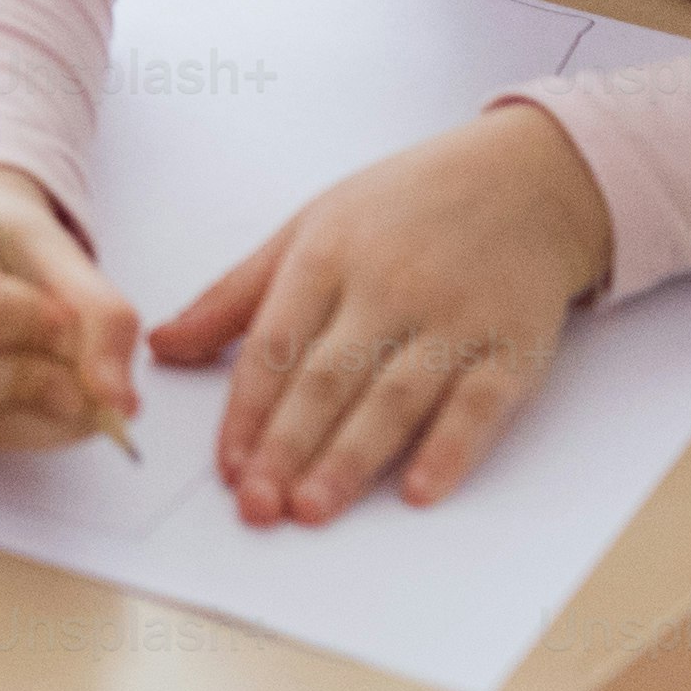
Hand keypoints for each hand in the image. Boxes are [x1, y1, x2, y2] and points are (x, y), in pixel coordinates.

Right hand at [0, 163, 142, 453]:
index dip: (37, 323)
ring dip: (34, 413)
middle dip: (29, 380)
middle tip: (73, 372)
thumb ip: (99, 312)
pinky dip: (25, 430)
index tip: (67, 320)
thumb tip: (118, 403)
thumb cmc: (0, 245)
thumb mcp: (53, 250)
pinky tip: (36, 399)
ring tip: (64, 385)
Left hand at [161, 105, 615, 522]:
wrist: (526, 180)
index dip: (248, 410)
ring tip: (313, 510)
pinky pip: (481, 404)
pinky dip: (450, 450)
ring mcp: (455, 318)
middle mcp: (388, 287)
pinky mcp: (515, 345)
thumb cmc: (403, 208)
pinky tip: (419, 492)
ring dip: (352, 459)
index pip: (274, 344)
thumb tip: (165, 346)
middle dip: (288, 446)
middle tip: (258, 507)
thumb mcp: (311, 228)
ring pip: (394, 398)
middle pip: (328, 378)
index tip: (228, 467)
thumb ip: (237, 295)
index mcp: (327, 255)